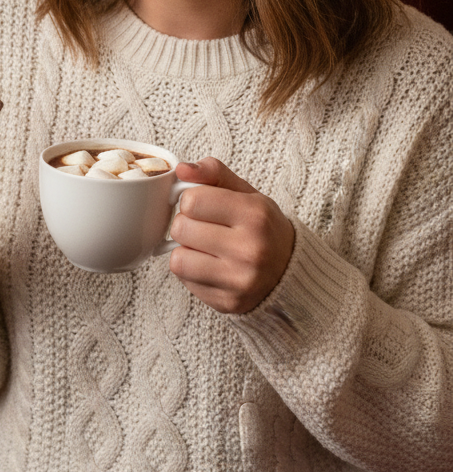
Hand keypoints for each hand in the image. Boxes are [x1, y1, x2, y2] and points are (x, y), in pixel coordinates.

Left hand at [169, 157, 294, 314]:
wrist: (293, 273)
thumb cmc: (263, 227)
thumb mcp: (247, 193)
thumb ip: (213, 173)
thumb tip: (181, 168)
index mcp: (255, 216)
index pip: (192, 200)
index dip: (191, 200)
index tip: (203, 205)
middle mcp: (250, 250)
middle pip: (181, 229)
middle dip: (186, 224)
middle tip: (204, 226)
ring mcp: (239, 281)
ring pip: (178, 259)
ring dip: (185, 250)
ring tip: (204, 247)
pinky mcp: (228, 303)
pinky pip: (185, 281)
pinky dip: (191, 271)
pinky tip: (210, 265)